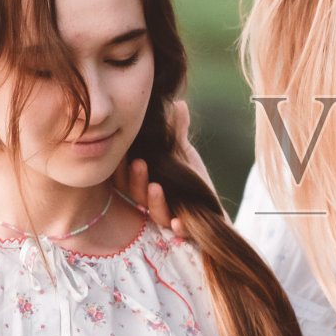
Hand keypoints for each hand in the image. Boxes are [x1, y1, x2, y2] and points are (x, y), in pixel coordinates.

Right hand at [117, 100, 215, 240]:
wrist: (214, 210)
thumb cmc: (191, 181)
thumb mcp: (183, 154)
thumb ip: (177, 133)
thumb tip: (177, 104)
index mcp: (145, 184)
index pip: (124, 177)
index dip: (121, 167)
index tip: (123, 151)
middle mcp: (152, 202)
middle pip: (135, 194)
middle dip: (135, 179)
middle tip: (139, 163)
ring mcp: (168, 215)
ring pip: (155, 212)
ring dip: (154, 201)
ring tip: (157, 187)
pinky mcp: (187, 227)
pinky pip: (179, 230)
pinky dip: (179, 227)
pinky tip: (180, 221)